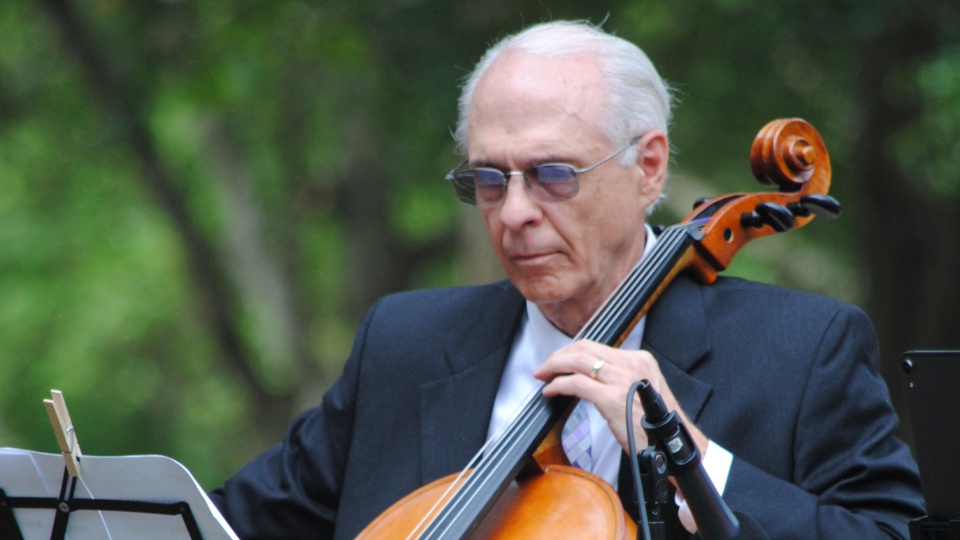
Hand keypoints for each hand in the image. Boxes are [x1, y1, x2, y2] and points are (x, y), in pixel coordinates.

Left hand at [531, 340, 707, 455]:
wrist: (673, 446)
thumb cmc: (655, 424)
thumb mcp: (641, 388)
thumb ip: (619, 376)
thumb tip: (588, 374)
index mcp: (640, 359)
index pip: (596, 346)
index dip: (571, 351)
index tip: (557, 360)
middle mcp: (632, 364)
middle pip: (584, 348)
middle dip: (558, 356)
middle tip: (544, 367)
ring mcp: (623, 380)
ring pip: (577, 361)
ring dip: (553, 366)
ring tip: (542, 376)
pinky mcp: (612, 398)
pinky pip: (575, 384)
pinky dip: (558, 385)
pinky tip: (550, 391)